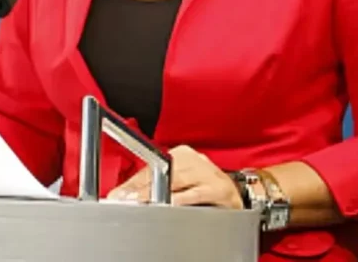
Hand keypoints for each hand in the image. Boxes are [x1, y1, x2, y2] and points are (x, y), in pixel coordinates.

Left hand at [107, 145, 243, 207]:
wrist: (240, 194)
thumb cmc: (206, 187)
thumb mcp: (182, 180)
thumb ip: (160, 184)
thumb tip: (130, 194)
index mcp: (182, 154)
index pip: (151, 167)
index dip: (132, 183)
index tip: (117, 194)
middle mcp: (193, 159)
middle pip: (160, 173)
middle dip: (139, 189)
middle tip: (123, 200)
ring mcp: (206, 172)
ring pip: (175, 181)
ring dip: (155, 194)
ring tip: (139, 202)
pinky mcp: (218, 188)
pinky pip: (195, 193)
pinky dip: (181, 199)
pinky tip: (169, 204)